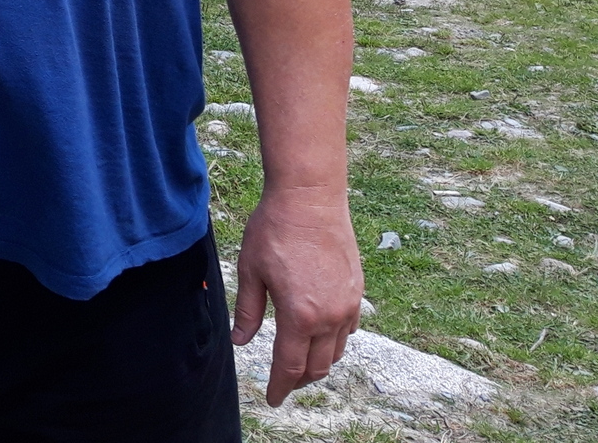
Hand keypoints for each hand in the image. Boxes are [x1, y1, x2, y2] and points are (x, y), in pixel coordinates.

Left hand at [230, 184, 362, 404]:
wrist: (310, 198)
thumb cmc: (275, 230)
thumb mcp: (250, 270)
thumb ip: (247, 311)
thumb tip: (241, 341)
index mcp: (299, 315)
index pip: (290, 367)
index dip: (280, 387)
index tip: (272, 399)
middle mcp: (329, 317)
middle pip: (316, 366)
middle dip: (298, 380)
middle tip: (283, 382)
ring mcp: (348, 305)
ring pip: (336, 352)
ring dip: (317, 363)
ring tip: (299, 361)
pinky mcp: (356, 292)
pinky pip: (348, 331)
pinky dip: (333, 341)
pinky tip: (318, 334)